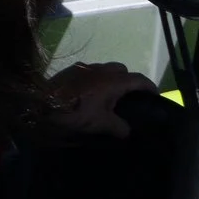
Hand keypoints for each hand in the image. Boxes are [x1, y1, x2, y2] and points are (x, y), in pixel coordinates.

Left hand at [43, 63, 157, 137]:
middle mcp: (100, 69)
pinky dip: (96, 79)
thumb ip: (120, 127)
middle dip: (129, 80)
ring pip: (105, 68)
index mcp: (113, 80)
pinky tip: (91, 92)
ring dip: (111, 78)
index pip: (138, 79)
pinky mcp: (71, 69)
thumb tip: (128, 131)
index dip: (150, 86)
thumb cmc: (77, 111)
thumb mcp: (103, 124)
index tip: (155, 95)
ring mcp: (84, 67)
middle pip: (122, 69)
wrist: (43, 102)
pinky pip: (90, 70)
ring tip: (111, 95)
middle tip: (130, 96)